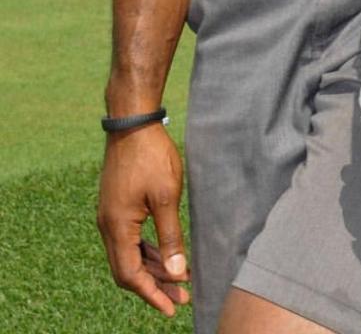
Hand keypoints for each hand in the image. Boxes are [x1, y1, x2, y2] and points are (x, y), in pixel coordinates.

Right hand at [97, 122, 189, 315]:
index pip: (130, 275)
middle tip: (182, 296)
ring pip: (129, 253)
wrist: (133, 123)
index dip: (152, 294)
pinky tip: (165, 252)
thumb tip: (176, 271)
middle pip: (128, 269)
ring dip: (153, 267)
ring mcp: (110, 215)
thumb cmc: (151, 156)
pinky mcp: (116, 206)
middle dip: (155, 285)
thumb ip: (170, 236)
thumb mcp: (167, 197)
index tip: (172, 307)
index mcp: (117, 227)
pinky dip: (147, 249)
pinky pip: (129, 238)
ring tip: (180, 277)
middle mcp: (108, 226)